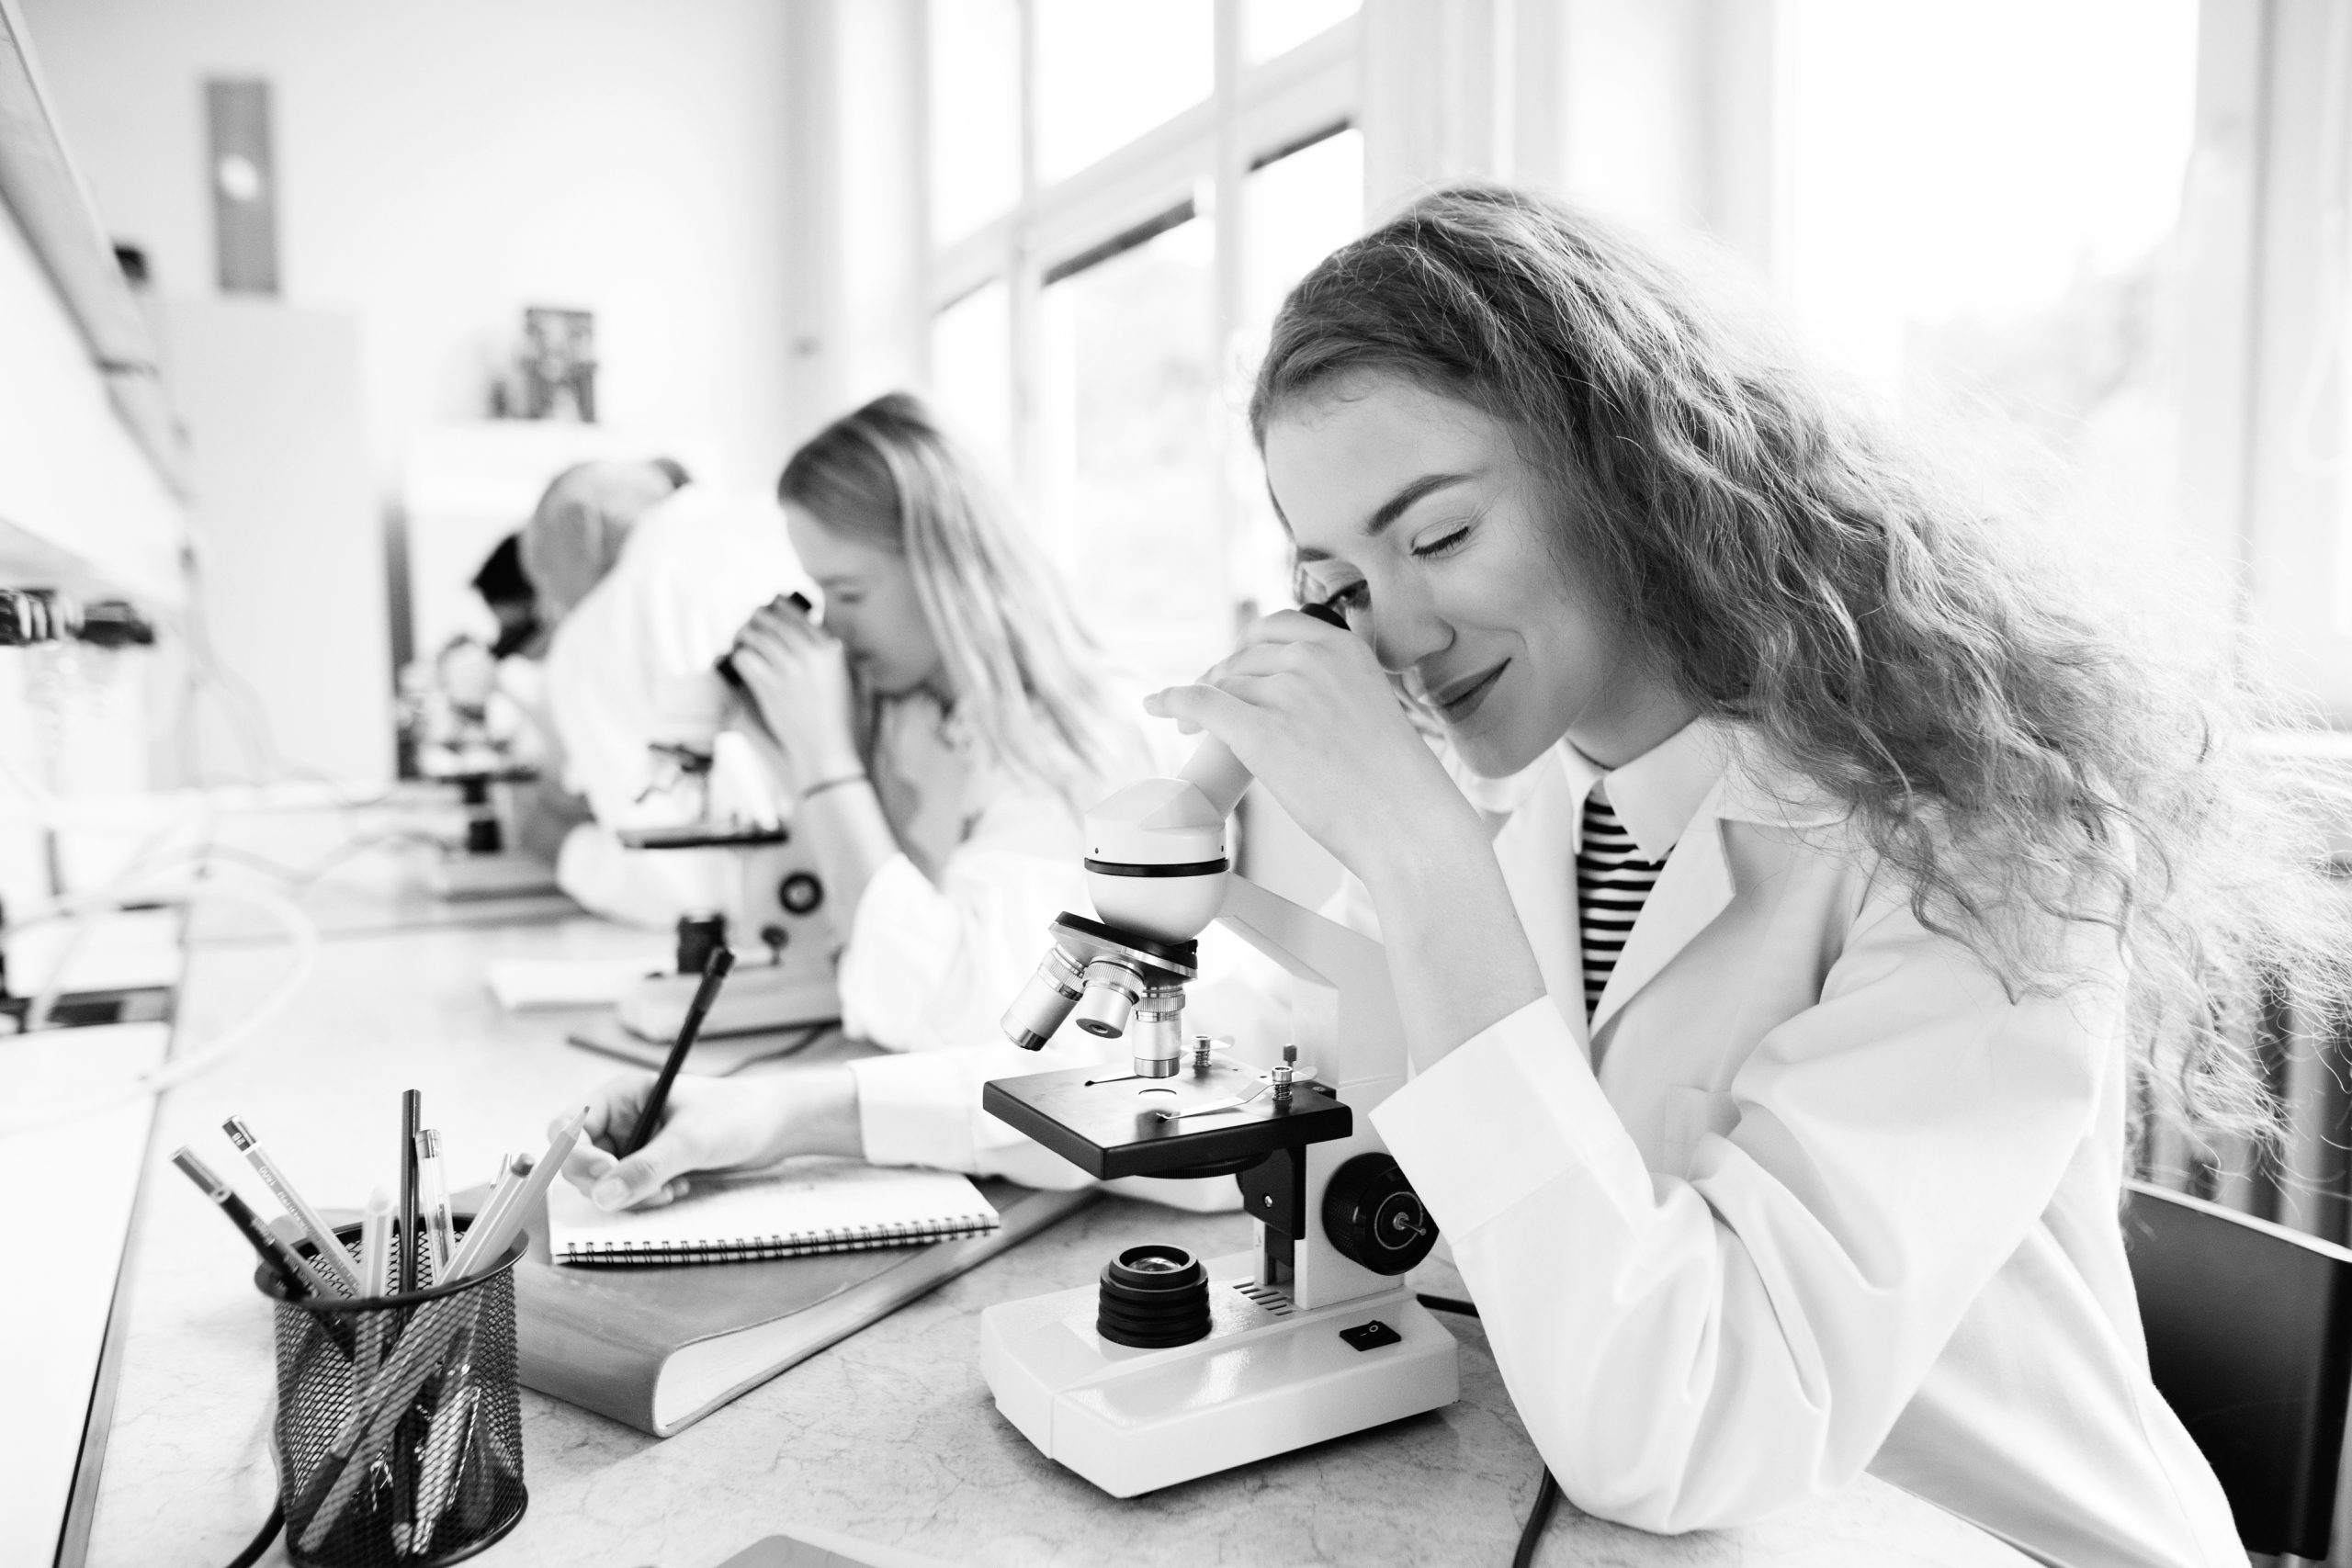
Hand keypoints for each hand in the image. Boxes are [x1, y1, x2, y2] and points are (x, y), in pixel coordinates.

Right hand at [555, 1065, 860, 1211]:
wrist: (776, 1127)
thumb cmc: (738, 1114)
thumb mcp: (691, 1140)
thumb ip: (646, 1167)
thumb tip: (603, 1196)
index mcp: (620, 1096)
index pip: (566, 1127)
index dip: (574, 1155)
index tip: (607, 1174)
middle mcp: (621, 1120)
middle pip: (578, 1163)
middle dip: (606, 1184)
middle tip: (646, 1191)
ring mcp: (635, 1145)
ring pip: (603, 1185)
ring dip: (630, 1196)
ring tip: (670, 1190)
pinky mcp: (651, 1168)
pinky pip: (628, 1194)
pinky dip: (646, 1199)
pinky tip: (678, 1189)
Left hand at [726, 596, 860, 790]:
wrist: (828, 752)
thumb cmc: (844, 722)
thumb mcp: (855, 681)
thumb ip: (843, 654)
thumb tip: (830, 635)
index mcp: (832, 651)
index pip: (799, 616)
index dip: (781, 606)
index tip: (773, 604)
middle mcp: (809, 655)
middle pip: (773, 620)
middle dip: (759, 616)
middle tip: (753, 618)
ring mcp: (787, 671)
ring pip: (755, 635)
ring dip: (745, 633)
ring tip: (743, 636)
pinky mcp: (768, 688)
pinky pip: (744, 658)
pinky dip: (739, 655)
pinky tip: (741, 659)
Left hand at [1144, 611, 1484, 883]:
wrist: (1406, 822)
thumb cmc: (1395, 784)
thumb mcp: (1371, 709)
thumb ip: (1331, 691)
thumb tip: (1285, 703)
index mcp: (1345, 649)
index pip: (1276, 628)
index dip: (1247, 649)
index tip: (1236, 667)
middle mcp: (1313, 659)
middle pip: (1243, 658)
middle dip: (1222, 679)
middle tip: (1209, 706)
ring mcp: (1285, 692)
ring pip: (1223, 684)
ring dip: (1202, 702)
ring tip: (1190, 728)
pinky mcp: (1259, 730)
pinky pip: (1201, 703)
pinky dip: (1172, 701)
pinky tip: (1157, 706)